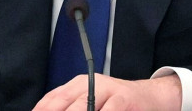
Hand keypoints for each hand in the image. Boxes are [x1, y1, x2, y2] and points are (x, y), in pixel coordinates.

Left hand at [33, 74, 181, 110]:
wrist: (149, 97)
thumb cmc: (115, 104)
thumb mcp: (91, 102)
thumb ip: (70, 107)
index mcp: (77, 84)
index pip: (52, 99)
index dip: (42, 110)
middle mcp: (89, 83)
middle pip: (65, 103)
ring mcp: (107, 89)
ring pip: (84, 106)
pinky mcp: (124, 98)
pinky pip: (109, 110)